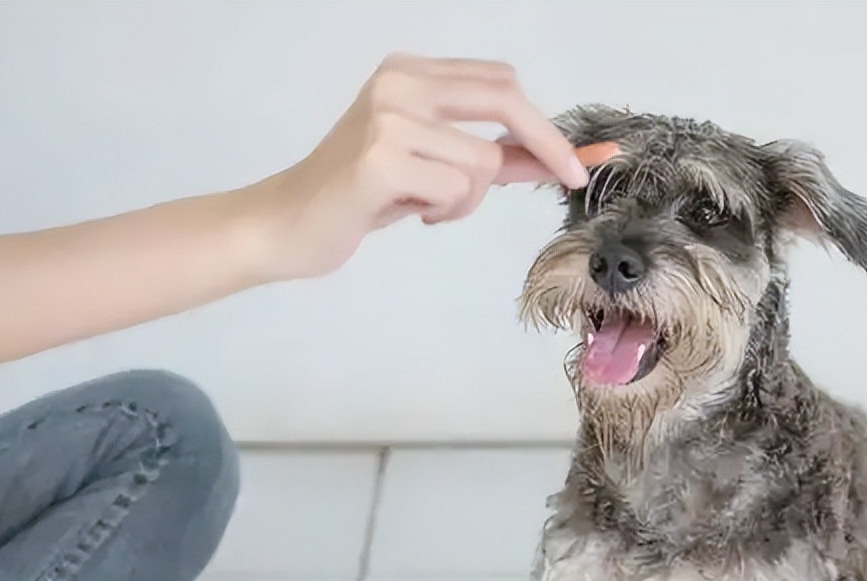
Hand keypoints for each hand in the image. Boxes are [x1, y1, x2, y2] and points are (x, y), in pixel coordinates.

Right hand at [249, 53, 591, 282]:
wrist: (288, 222)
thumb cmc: (362, 195)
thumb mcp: (434, 164)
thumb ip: (494, 156)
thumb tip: (558, 160)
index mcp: (410, 72)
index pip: (500, 82)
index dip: (544, 122)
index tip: (578, 161)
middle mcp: (399, 83)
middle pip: (505, 100)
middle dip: (548, 144)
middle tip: (574, 180)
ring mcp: (388, 119)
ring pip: (483, 163)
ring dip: (469, 201)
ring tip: (426, 206)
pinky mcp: (380, 161)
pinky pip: (456, 192)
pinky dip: (445, 213)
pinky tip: (409, 214)